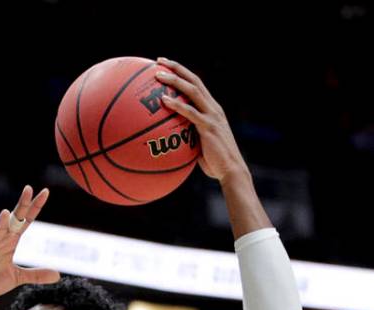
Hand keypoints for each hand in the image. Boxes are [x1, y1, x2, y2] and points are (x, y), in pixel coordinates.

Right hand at [0, 185, 58, 301]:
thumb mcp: (17, 277)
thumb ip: (36, 275)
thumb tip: (58, 275)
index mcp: (10, 242)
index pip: (25, 221)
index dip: (35, 208)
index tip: (45, 191)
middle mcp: (0, 241)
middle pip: (13, 221)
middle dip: (21, 206)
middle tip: (29, 189)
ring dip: (2, 224)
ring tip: (7, 212)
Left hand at [156, 57, 247, 181]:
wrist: (230, 170)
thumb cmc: (214, 162)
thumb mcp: (199, 145)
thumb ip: (188, 136)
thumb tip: (169, 140)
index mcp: (212, 109)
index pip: (196, 84)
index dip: (182, 73)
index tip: (165, 66)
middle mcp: (213, 107)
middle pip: (194, 80)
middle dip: (176, 68)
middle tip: (158, 61)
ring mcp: (212, 115)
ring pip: (192, 91)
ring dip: (174, 80)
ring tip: (157, 75)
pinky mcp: (208, 126)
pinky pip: (190, 112)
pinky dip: (176, 104)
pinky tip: (163, 100)